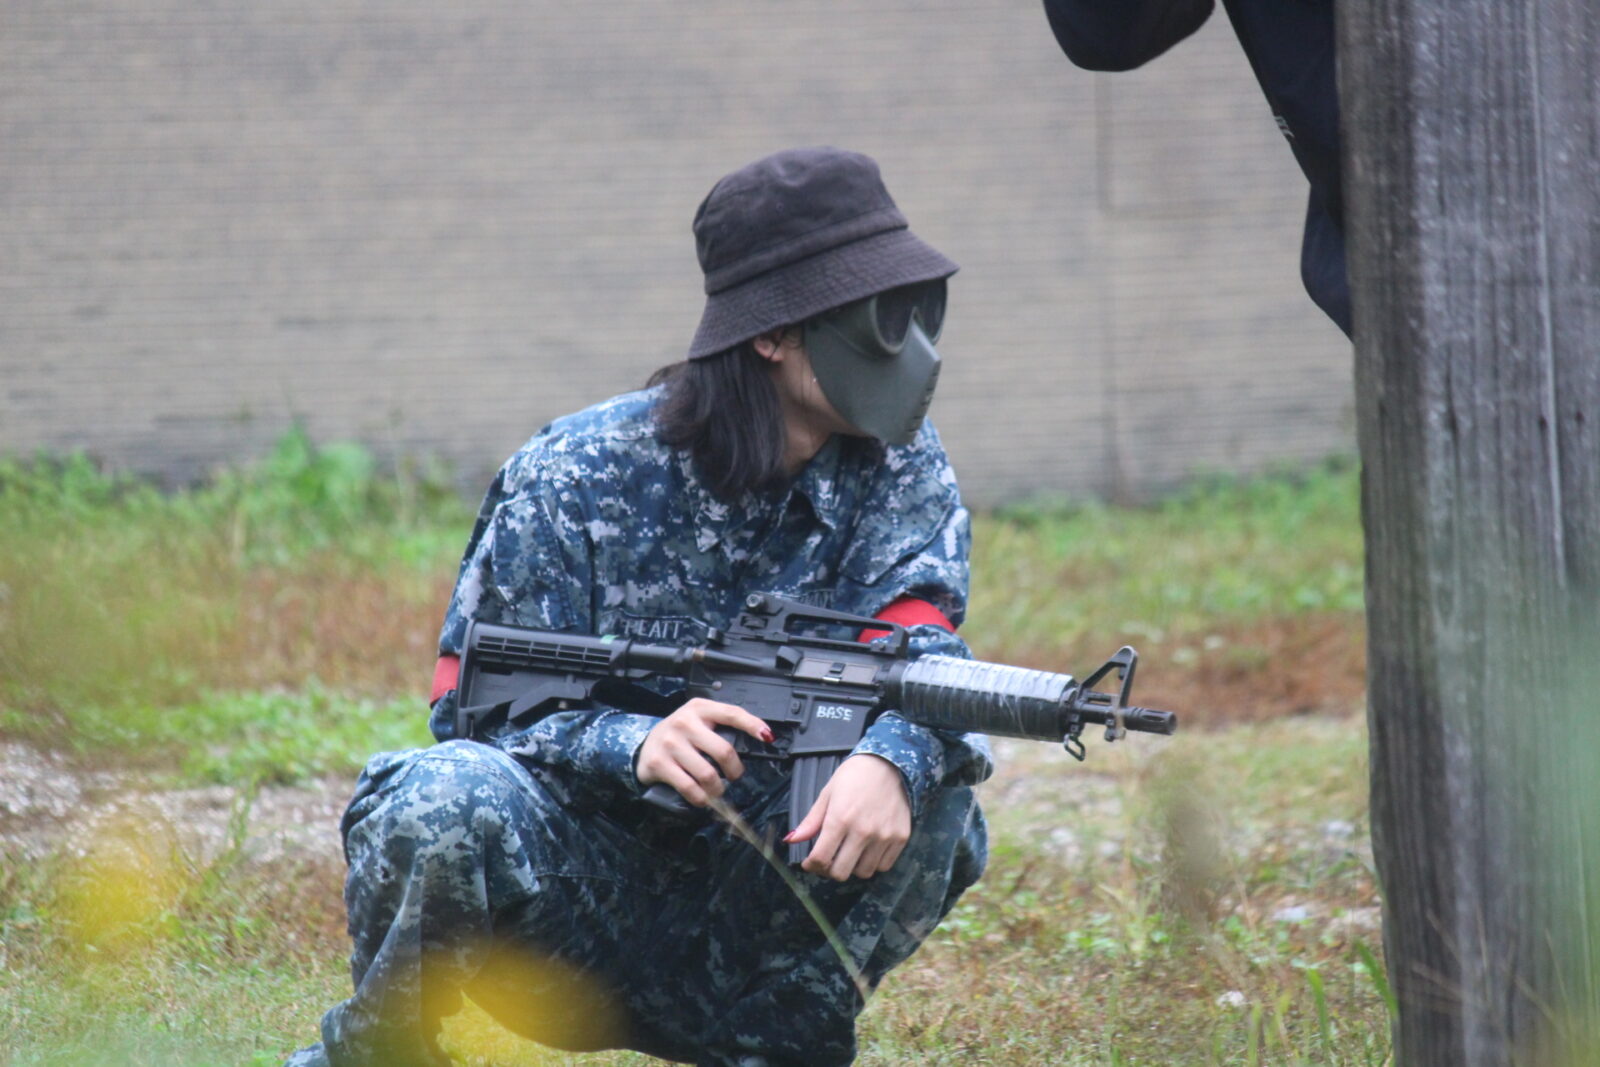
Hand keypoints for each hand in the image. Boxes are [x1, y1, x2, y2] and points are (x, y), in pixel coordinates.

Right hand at [636, 698, 771, 806]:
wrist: (644, 745)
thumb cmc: (680, 735)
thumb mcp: (699, 721)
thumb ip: (723, 726)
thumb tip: (760, 739)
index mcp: (699, 709)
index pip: (731, 713)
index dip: (752, 725)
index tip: (767, 737)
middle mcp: (684, 723)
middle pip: (723, 751)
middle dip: (735, 771)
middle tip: (733, 776)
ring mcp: (671, 743)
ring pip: (708, 774)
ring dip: (718, 789)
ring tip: (717, 790)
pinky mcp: (660, 763)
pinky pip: (689, 788)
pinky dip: (701, 799)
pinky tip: (703, 798)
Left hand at [785, 754, 911, 881]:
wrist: (888, 763)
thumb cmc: (854, 776)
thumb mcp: (827, 794)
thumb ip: (811, 821)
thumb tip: (791, 840)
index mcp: (840, 818)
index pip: (820, 858)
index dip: (811, 865)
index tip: (810, 862)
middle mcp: (863, 831)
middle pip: (840, 872)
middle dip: (829, 870)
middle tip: (828, 860)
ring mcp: (884, 836)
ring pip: (863, 873)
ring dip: (852, 867)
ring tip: (849, 853)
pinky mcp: (900, 838)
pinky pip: (884, 866)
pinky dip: (873, 863)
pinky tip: (867, 850)